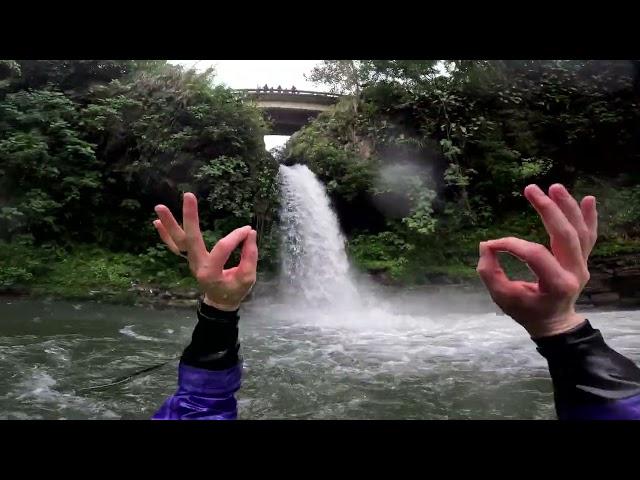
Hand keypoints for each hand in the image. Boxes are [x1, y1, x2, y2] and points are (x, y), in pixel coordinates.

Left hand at [152, 193, 257, 310]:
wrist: (220, 301)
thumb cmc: (234, 291)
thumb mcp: (247, 278)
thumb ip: (250, 256)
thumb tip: (250, 233)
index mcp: (211, 272)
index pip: (222, 248)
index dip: (236, 237)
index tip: (248, 230)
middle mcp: (196, 265)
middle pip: (190, 239)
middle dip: (189, 217)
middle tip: (188, 195)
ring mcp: (190, 261)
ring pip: (177, 242)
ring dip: (169, 223)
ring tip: (159, 206)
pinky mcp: (188, 258)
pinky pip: (174, 247)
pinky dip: (165, 235)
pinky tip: (156, 222)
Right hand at [477, 184, 597, 337]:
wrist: (554, 322)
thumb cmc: (526, 311)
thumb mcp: (503, 298)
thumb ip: (490, 273)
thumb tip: (486, 246)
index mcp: (557, 285)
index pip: (535, 255)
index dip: (511, 245)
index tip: (491, 245)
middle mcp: (575, 272)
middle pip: (565, 235)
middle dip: (548, 210)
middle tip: (531, 189)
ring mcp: (582, 264)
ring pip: (580, 231)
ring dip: (568, 207)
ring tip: (554, 187)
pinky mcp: (583, 259)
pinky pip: (589, 236)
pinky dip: (590, 217)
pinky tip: (588, 198)